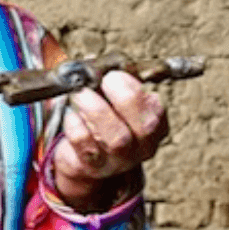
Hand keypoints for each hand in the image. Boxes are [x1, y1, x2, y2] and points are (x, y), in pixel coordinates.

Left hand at [51, 69, 167, 210]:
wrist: (81, 159)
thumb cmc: (99, 120)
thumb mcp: (109, 98)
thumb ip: (106, 78)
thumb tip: (92, 61)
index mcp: (153, 126)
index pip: (156, 110)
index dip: (137, 91)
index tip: (116, 74)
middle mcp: (141, 147)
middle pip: (145, 127)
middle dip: (126, 99)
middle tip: (105, 80)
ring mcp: (117, 161)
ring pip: (116, 138)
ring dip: (97, 109)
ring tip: (80, 93)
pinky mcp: (91, 168)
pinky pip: (85, 145)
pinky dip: (76, 125)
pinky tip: (71, 116)